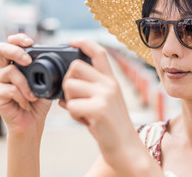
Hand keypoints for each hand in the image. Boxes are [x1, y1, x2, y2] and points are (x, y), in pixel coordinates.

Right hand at [0, 33, 51, 135]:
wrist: (32, 124)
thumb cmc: (39, 103)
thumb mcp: (47, 83)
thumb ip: (46, 70)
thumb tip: (54, 60)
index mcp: (17, 64)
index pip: (12, 44)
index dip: (18, 39)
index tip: (30, 42)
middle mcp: (5, 70)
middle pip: (1, 49)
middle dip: (16, 51)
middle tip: (28, 61)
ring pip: (10, 71)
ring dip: (26, 84)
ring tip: (34, 97)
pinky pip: (10, 89)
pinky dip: (22, 97)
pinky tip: (26, 104)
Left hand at [61, 39, 141, 172]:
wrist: (127, 149)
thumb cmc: (112, 127)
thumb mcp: (106, 103)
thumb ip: (90, 91)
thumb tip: (64, 89)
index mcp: (111, 81)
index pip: (98, 53)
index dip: (83, 43)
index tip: (71, 41)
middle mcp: (110, 84)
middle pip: (76, 67)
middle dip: (67, 82)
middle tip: (73, 97)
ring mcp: (105, 95)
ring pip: (70, 86)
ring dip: (69, 100)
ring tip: (82, 112)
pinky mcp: (99, 109)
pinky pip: (71, 105)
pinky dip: (73, 115)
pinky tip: (85, 121)